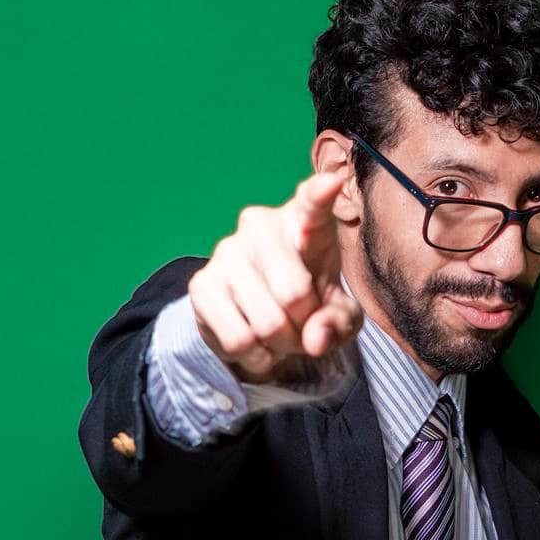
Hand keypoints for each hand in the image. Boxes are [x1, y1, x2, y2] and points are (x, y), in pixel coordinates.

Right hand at [187, 169, 363, 383]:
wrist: (259, 323)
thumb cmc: (309, 305)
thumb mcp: (338, 316)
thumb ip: (338, 323)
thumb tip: (314, 339)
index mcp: (303, 222)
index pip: (311, 204)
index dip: (320, 195)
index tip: (331, 183)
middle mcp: (260, 226)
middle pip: (294, 294)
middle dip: (306, 326)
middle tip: (303, 326)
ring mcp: (226, 252)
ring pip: (267, 323)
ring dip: (282, 345)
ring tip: (280, 335)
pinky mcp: (201, 285)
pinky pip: (239, 340)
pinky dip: (256, 356)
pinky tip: (257, 342)